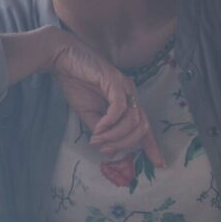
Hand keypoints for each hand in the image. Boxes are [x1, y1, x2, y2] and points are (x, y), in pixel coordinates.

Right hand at [48, 32, 164, 166]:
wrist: (61, 58)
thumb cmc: (74, 81)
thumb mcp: (87, 113)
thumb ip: (101, 130)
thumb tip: (109, 150)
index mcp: (126, 100)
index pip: (144, 125)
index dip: (152, 145)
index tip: (159, 163)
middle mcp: (130, 93)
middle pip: (141, 126)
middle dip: (125, 143)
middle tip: (105, 148)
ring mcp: (124, 86)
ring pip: (132, 120)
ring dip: (115, 136)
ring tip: (97, 139)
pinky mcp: (114, 81)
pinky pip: (119, 108)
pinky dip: (110, 123)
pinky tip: (98, 128)